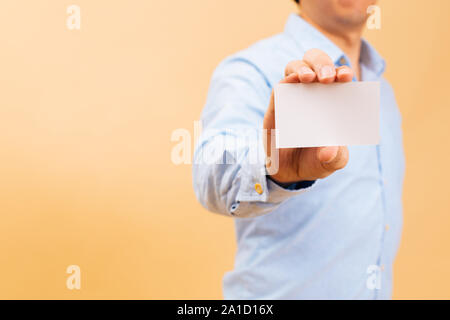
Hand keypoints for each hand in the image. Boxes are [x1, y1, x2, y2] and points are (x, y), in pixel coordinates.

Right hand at [263, 49, 352, 183]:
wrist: (290, 172)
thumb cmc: (316, 161)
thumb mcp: (332, 162)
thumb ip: (336, 157)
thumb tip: (329, 149)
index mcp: (334, 100)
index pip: (339, 77)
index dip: (343, 71)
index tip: (346, 77)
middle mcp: (314, 93)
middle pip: (317, 63)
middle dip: (323, 64)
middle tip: (327, 78)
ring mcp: (294, 96)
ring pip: (296, 67)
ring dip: (303, 68)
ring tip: (308, 79)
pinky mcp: (277, 105)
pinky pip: (280, 87)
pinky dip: (286, 81)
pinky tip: (292, 81)